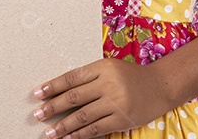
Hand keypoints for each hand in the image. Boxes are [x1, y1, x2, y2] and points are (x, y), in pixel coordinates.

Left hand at [32, 58, 170, 138]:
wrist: (160, 86)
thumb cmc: (131, 76)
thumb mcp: (110, 68)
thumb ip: (89, 76)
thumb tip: (61, 91)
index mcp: (102, 67)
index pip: (72, 78)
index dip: (52, 86)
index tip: (37, 94)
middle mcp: (108, 83)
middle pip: (73, 97)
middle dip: (53, 107)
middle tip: (38, 114)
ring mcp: (115, 102)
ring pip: (82, 116)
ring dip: (63, 125)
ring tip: (49, 131)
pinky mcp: (121, 119)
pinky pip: (95, 129)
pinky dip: (80, 134)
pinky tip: (68, 137)